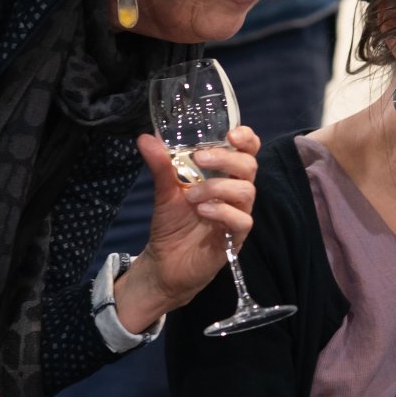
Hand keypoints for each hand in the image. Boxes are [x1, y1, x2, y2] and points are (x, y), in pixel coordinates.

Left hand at [114, 126, 261, 332]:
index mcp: (223, 177)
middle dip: (225, 159)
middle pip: (249, 167)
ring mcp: (237, 216)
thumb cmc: (172, 224)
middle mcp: (235, 194)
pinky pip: (242, 220)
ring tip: (192, 196)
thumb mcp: (164, 192)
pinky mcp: (235, 238)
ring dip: (218, 188)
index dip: (246, 139)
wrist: (165, 262)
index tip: (230, 134)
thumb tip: (146, 138)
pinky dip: (223, 212)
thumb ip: (160, 165)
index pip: (246, 152)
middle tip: (199, 158)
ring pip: (246, 192)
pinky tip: (203, 212)